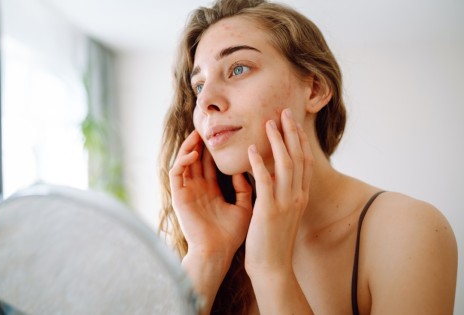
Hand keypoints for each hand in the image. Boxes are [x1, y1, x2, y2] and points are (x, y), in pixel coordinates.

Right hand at [169, 130, 252, 260]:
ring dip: (189, 147)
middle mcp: (198, 189)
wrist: (218, 252)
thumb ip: (244, 188)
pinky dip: (182, 161)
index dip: (214, 150)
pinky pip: (176, 173)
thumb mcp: (244, 207)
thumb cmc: (232, 235)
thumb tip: (248, 168)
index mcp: (212, 191)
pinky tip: (194, 154)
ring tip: (199, 135)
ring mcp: (187, 192)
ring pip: (184, 162)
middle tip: (208, 126)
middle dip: (200, 143)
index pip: (210, 165)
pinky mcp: (179, 196)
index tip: (225, 134)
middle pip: (196, 160)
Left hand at [245, 108, 312, 276]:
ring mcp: (285, 203)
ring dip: (278, 141)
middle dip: (292, 132)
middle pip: (298, 157)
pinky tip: (253, 149)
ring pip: (286, 164)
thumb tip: (275, 177)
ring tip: (269, 123)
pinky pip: (266, 181)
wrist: (272, 267)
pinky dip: (260, 163)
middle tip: (284, 112)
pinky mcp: (270, 211)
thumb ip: (282, 194)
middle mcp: (297, 196)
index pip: (304, 162)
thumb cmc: (273, 240)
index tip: (292, 123)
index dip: (299, 140)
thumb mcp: (284, 213)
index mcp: (301, 196)